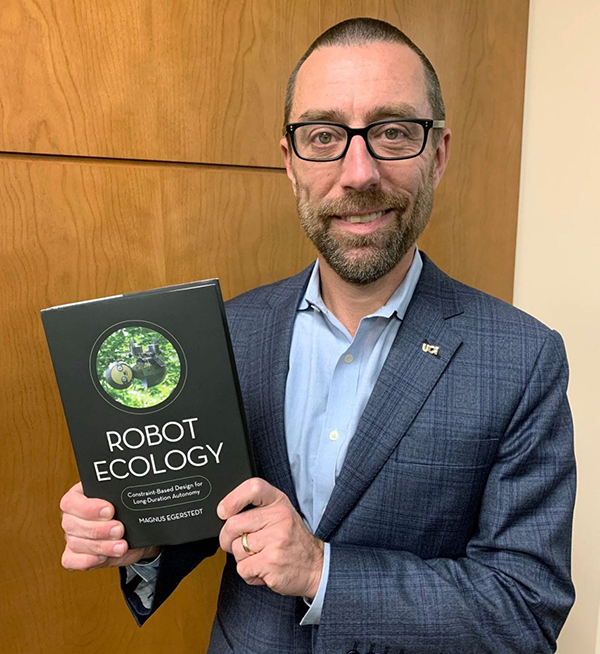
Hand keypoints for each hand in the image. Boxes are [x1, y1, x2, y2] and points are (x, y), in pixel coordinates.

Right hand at [60, 482, 159, 569]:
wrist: (136, 534)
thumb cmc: (126, 513)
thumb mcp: (123, 501)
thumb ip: (119, 498)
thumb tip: (126, 500)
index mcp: (79, 497)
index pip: (71, 502)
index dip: (89, 508)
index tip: (109, 510)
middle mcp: (72, 517)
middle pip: (72, 524)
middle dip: (99, 529)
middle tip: (119, 529)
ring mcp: (72, 537)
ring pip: (76, 543)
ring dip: (101, 546)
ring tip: (121, 545)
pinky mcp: (74, 555)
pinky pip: (72, 560)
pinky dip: (88, 560)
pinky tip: (103, 557)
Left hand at [218, 478, 323, 598]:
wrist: (316, 567)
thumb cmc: (293, 540)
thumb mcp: (281, 514)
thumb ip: (257, 510)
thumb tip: (225, 513)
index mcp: (279, 502)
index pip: (253, 487)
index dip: (233, 498)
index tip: (223, 511)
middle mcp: (279, 518)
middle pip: (233, 524)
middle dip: (227, 538)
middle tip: (238, 543)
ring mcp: (276, 540)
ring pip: (236, 548)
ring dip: (242, 558)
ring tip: (260, 557)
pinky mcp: (271, 562)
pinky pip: (242, 568)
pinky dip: (248, 573)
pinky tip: (263, 570)